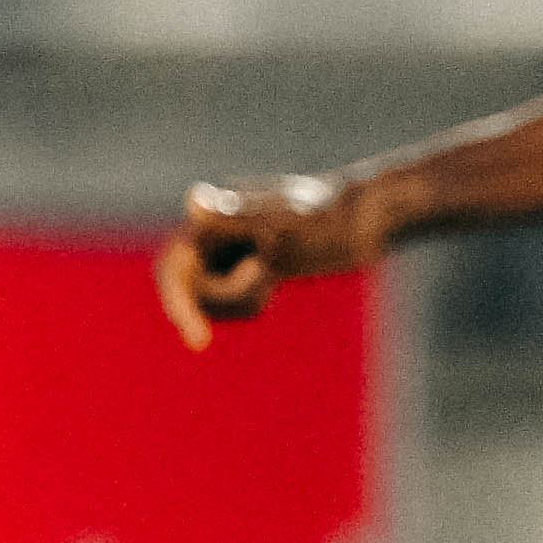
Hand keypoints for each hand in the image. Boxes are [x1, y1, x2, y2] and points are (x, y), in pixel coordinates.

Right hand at [154, 171, 372, 349]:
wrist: (367, 217)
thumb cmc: (330, 217)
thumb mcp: (284, 222)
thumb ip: (236, 216)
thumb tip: (192, 202)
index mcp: (214, 215)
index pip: (174, 264)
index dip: (178, 303)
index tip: (199, 341)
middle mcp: (214, 232)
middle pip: (188, 286)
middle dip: (219, 301)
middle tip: (261, 296)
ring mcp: (231, 250)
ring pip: (211, 298)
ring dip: (240, 301)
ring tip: (275, 274)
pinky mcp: (249, 265)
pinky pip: (232, 300)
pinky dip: (249, 301)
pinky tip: (275, 278)